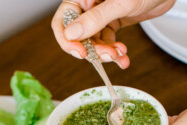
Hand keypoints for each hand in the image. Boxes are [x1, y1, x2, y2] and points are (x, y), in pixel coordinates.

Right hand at [52, 0, 175, 68]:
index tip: (81, 53)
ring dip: (106, 53)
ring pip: (94, 42)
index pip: (63, 20)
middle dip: (94, 50)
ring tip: (120, 55)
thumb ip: (96, 19)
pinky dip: (115, 52)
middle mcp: (88, 5)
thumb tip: (71, 34)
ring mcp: (100, 14)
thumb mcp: (120, 3)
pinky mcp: (112, 21)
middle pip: (79, 35)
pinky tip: (123, 58)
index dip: (68, 40)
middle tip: (109, 56)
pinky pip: (107, 41)